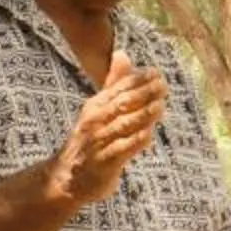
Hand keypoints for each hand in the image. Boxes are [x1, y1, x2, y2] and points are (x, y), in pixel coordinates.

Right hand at [45, 53, 166, 207]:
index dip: (137, 80)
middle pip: (121, 104)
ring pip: (123, 126)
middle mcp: (95, 122)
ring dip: (142, 116)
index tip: (156, 73)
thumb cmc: (90, 140)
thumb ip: (113, 83)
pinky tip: (148, 135)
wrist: (68, 178)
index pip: (118, 89)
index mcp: (95, 106)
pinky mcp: (104, 163)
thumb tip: (122, 53)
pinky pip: (121, 150)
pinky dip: (134, 142)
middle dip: (142, 94)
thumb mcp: (98, 109)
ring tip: (160, 106)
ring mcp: (99, 142)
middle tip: (162, 85)